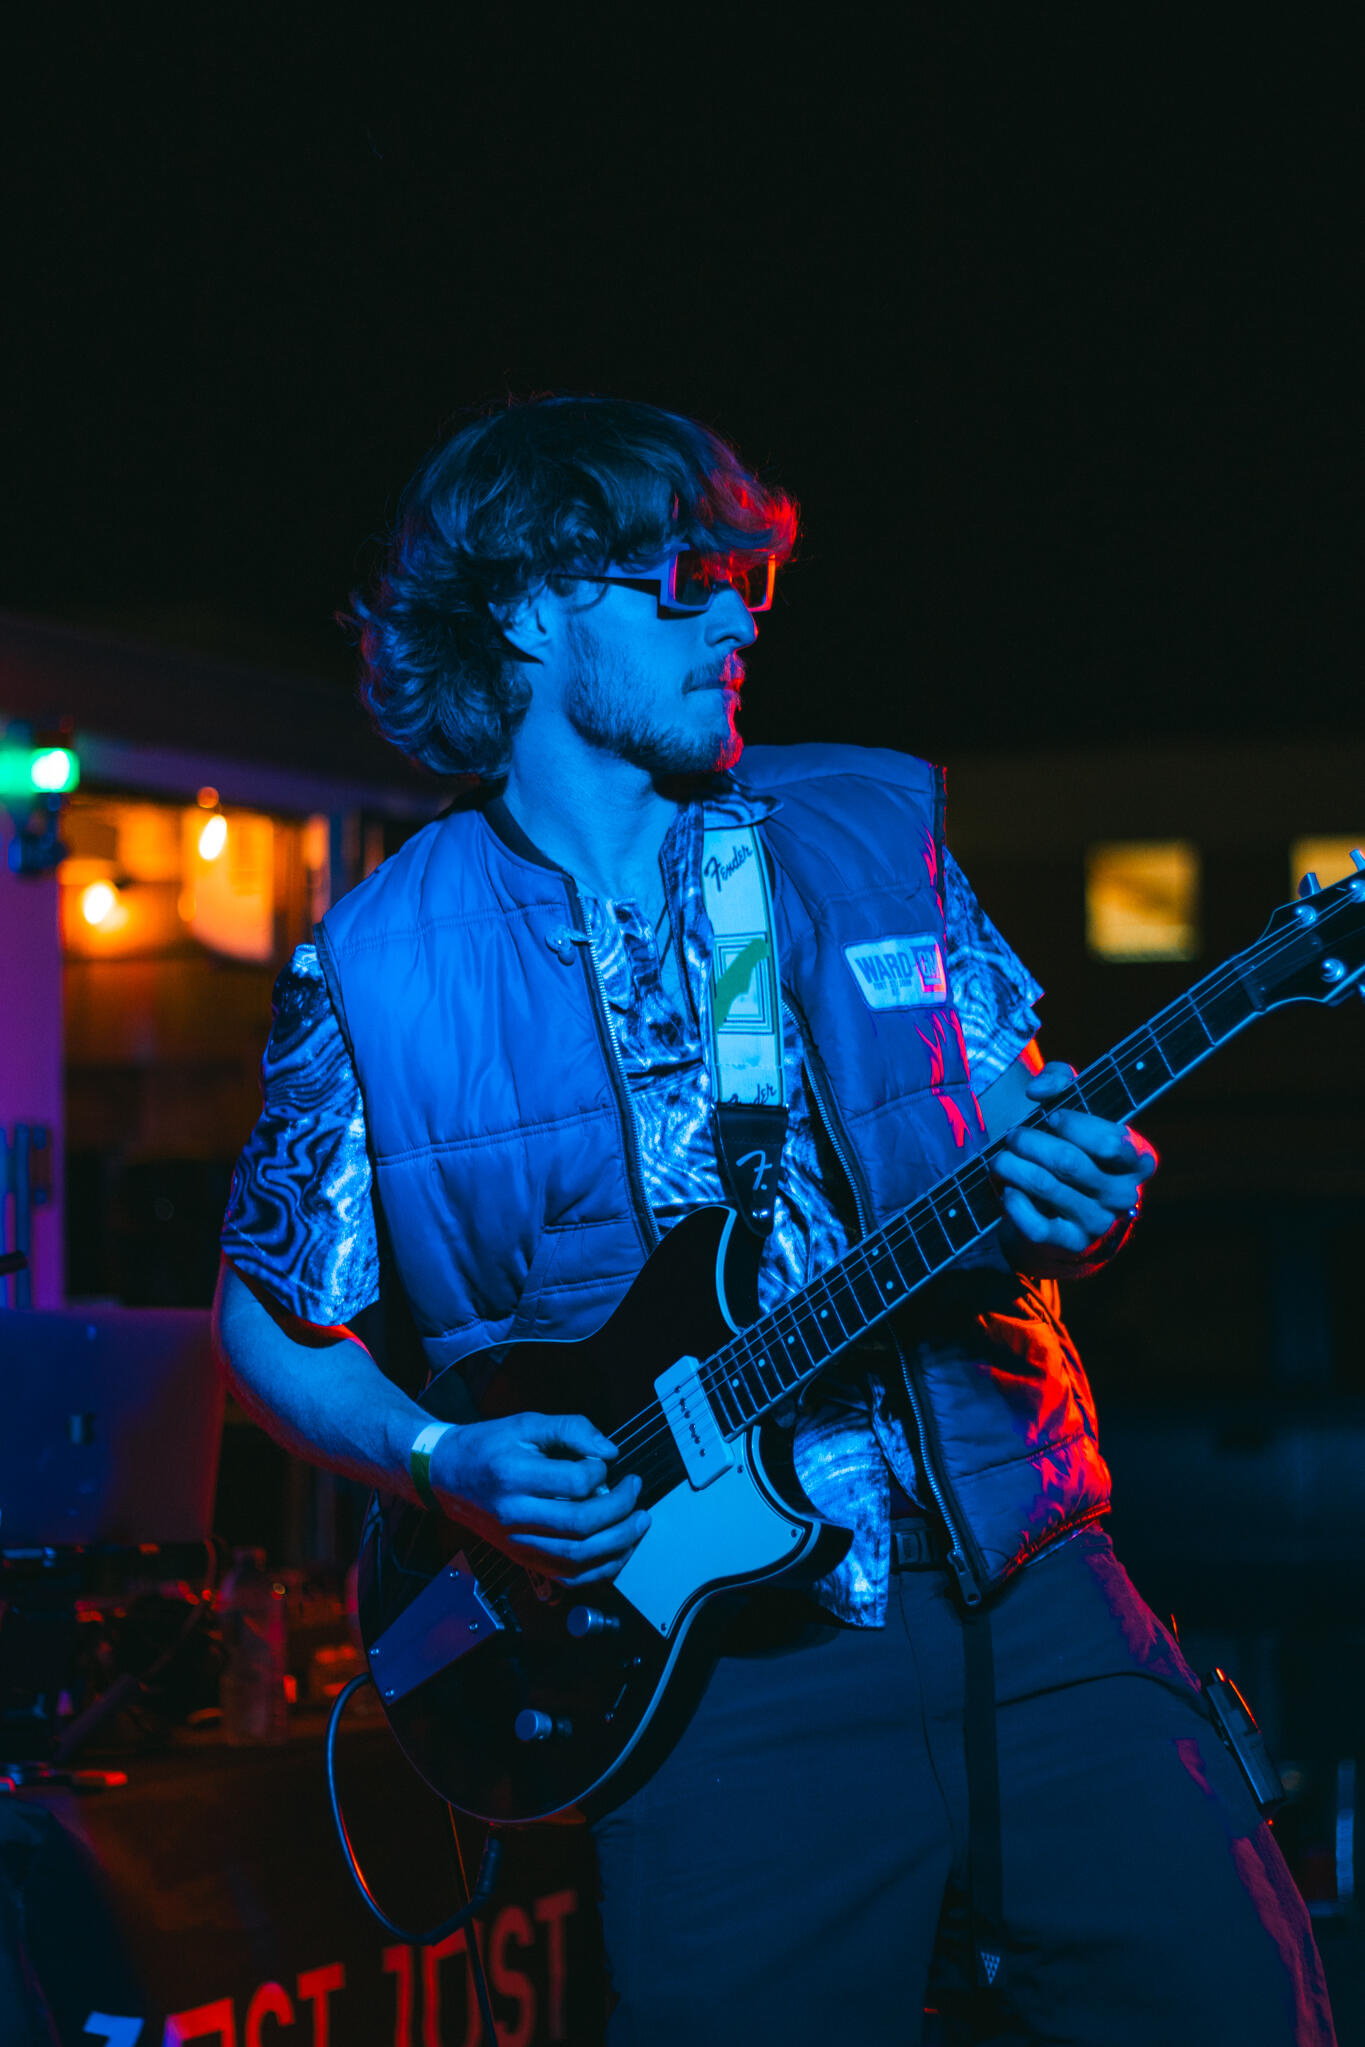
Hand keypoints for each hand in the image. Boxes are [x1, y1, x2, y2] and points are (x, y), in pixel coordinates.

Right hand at [430, 1411, 650, 1584]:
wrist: (446, 1477)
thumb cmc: (488, 1447)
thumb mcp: (526, 1424)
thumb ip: (570, 1429)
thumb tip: (609, 1451)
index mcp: (513, 1477)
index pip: (573, 1483)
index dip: (600, 1472)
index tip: (606, 1462)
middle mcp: (515, 1516)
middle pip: (580, 1526)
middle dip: (620, 1511)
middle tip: (636, 1491)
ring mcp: (518, 1543)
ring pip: (578, 1557)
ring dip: (619, 1543)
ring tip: (639, 1522)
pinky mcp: (523, 1559)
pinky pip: (568, 1577)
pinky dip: (600, 1569)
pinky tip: (618, 1549)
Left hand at [991, 1061, 1157, 1260]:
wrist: (1068, 1213)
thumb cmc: (1073, 1147)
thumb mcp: (1076, 1107)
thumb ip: (1062, 1080)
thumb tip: (1038, 1090)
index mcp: (1138, 1160)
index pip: (1111, 1142)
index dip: (1074, 1125)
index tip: (1051, 1116)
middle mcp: (1125, 1194)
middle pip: (1070, 1162)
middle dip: (1031, 1143)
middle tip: (1013, 1136)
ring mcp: (1099, 1222)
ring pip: (1047, 1187)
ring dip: (1013, 1166)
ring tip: (999, 1158)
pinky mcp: (1071, 1244)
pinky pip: (1035, 1223)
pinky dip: (1014, 1201)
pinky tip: (1008, 1189)